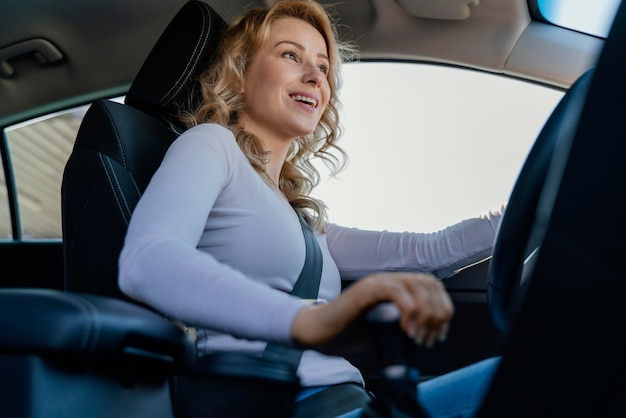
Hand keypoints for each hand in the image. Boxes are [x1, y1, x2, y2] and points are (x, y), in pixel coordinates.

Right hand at [291, 272, 453, 347]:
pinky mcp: (365, 290)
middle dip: (437, 313)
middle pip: (428, 283)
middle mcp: (388, 279)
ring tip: (417, 337)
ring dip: (424, 313)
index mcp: (395, 286)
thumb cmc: (348, 333)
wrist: (319, 333)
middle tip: (429, 340)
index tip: (439, 335)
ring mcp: (375, 282)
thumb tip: (427, 340)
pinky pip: (395, 291)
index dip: (443, 309)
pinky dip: (408, 310)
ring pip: (416, 284)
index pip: (432, 285)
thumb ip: (404, 329)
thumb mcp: (385, 332)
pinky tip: (405, 330)